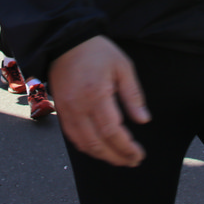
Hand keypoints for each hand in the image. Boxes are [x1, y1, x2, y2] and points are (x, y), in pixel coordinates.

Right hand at [48, 36, 150, 166]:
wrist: (66, 41)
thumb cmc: (97, 51)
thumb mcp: (122, 67)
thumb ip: (133, 95)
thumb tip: (144, 120)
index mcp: (96, 94)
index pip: (112, 131)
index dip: (126, 147)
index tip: (139, 154)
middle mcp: (79, 107)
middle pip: (97, 144)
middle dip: (117, 157)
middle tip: (133, 161)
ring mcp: (66, 110)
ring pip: (83, 144)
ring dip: (102, 156)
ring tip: (119, 159)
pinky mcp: (60, 110)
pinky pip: (72, 137)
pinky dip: (87, 148)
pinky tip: (100, 149)